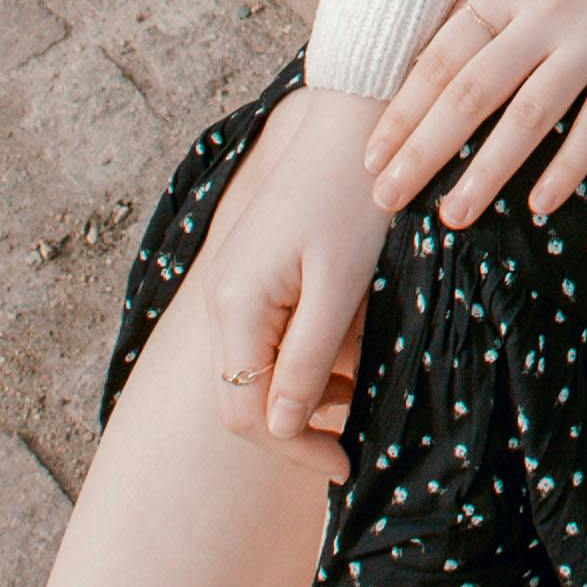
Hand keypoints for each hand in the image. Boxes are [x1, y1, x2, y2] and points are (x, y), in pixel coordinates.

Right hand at [181, 82, 393, 467]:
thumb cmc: (352, 199)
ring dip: (310, 382)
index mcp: (235, 305)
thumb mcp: (341, 287)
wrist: (353, 121)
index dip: (292, 448)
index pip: (245, 411)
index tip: (344, 464)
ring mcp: (233, 284)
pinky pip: (272, 332)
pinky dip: (311, 347)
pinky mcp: (253, 271)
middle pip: (244, 393)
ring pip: (261, 365)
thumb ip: (309, 360)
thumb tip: (279, 427)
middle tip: (357, 427)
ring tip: (364, 363)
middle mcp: (221, 299)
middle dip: (301, 420)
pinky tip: (352, 330)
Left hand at [367, 0, 586, 228]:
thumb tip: (429, 57)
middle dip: (423, 151)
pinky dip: (568, 166)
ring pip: (528, 116)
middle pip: (471, 92)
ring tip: (451, 216)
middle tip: (386, 198)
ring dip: (485, 171)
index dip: (403, 111)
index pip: (441, 56)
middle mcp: (547, 9)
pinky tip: (540, 203)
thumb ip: (489, 0)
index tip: (372, 156)